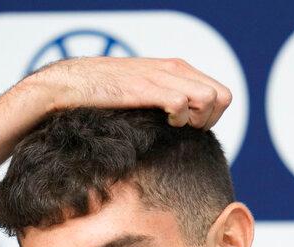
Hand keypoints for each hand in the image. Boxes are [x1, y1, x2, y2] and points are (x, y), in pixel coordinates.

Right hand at [25, 57, 232, 129]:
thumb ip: (165, 98)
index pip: (221, 92)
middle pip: (223, 97)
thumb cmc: (103, 95)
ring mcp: (161, 76)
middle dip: (211, 119)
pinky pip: (183, 102)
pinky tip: (164, 123)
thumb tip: (185, 123)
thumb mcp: (142, 91)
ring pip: (209, 98)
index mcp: (176, 68)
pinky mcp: (146, 87)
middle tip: (187, 130)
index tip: (191, 128)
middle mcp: (173, 68)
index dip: (213, 116)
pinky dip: (180, 118)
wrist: (70, 85)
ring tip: (175, 126)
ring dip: (197, 119)